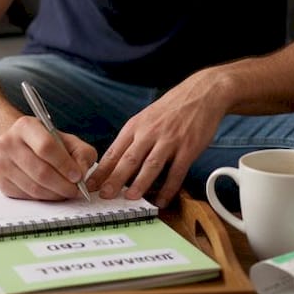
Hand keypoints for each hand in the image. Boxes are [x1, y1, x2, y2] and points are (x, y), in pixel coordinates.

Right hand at [0, 115, 96, 200]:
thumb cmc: (44, 142)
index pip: (46, 147)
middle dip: (63, 185)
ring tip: (66, 191)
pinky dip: (44, 198)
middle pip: (40, 171)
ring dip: (55, 194)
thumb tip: (81, 173)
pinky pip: (27, 196)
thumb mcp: (66, 139)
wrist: (16, 144)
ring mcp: (1, 163)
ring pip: (34, 188)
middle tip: (76, 190)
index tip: (78, 176)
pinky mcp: (1, 181)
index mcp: (25, 126)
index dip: (65, 165)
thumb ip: (81, 153)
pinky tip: (52, 192)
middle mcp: (8, 143)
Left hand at [86, 73, 229, 207]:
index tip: (91, 185)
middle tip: (104, 195)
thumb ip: (133, 138)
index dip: (101, 170)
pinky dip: (168, 188)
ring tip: (130, 198)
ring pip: (151, 165)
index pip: (114, 151)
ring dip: (140, 183)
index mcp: (136, 125)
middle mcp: (150, 132)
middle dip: (114, 179)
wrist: (202, 93)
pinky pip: (176, 172)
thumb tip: (116, 162)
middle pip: (129, 159)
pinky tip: (162, 199)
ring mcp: (170, 140)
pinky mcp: (188, 148)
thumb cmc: (172, 108)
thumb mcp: (146, 117)